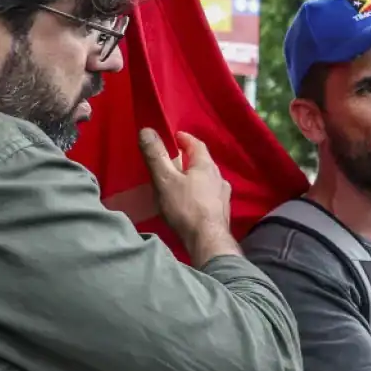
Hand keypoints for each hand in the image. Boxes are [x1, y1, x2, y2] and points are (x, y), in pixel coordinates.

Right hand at [140, 129, 234, 263]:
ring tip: (181, 179)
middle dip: (190, 158)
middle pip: (204, 162)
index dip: (185, 139)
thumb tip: (147, 130)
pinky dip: (200, 191)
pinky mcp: (222, 211)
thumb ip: (156, 155)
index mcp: (207, 166)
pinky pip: (210, 194)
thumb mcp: (165, 179)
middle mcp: (219, 177)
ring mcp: (223, 195)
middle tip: (175, 158)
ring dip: (196, 176)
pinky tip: (192, 200)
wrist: (208, 240)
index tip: (175, 136)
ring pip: (208, 179)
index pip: (197, 145)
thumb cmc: (185, 207)